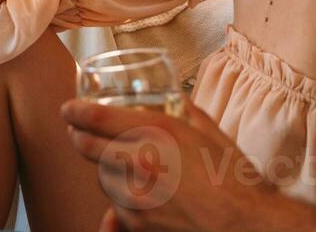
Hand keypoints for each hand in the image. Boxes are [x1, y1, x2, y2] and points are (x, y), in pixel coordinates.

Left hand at [63, 99, 283, 231]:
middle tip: (77, 132)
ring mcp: (135, 197)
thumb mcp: (209, 131)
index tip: (67, 109)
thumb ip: (184, 110)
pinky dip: (119, 195)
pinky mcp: (138, 224)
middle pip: (86, 147)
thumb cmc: (234, 178)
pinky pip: (115, 204)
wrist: (247, 225)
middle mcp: (140, 163)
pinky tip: (136, 191)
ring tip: (116, 162)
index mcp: (157, 133)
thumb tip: (171, 96)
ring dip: (102, 167)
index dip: (74, 111)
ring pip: (101, 177)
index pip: (96, 118)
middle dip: (78, 136)